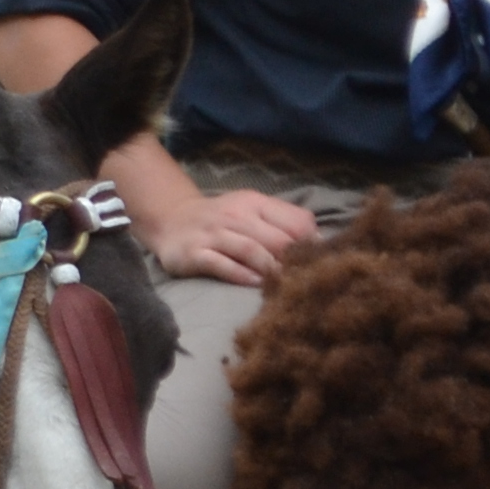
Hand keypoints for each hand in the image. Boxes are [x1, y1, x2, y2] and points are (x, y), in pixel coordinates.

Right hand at [134, 181, 320, 286]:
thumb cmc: (221, 220)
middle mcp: (235, 216)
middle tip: (304, 280)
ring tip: (285, 285)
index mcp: (255, 203)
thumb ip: (282, 222)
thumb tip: (319, 241)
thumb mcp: (251, 210)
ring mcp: (213, 234)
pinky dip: (242, 275)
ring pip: (251, 250)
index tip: (317, 261)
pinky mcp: (194, 253)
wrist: (170, 220)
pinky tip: (256, 283)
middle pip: (277, 239)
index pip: (296, 221)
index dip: (313, 243)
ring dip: (272, 269)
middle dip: (294, 261)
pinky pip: (222, 265)